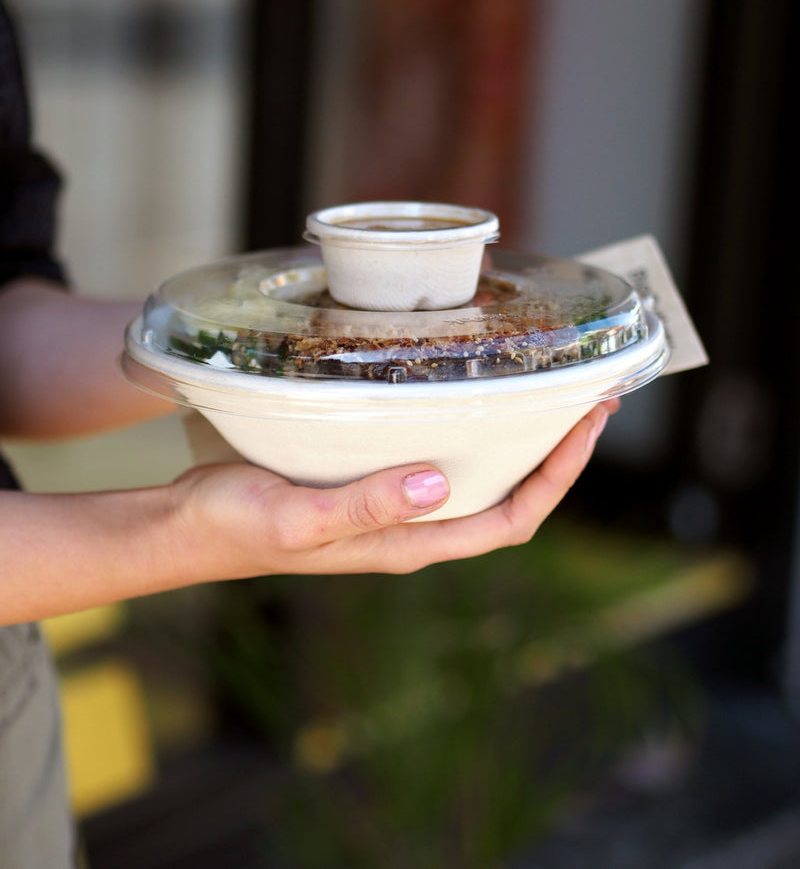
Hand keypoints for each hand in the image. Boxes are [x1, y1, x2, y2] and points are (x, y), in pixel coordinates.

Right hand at [173, 400, 618, 580]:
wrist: (187, 527)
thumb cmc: (235, 526)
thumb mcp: (299, 518)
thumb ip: (366, 505)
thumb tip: (440, 482)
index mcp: (408, 543)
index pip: (510, 520)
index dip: (557, 477)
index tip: (587, 424)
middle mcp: (413, 528)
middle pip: (509, 497)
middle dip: (556, 453)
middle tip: (588, 395)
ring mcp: (394, 508)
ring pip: (480, 478)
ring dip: (521, 440)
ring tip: (549, 391)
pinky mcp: (371, 483)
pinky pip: (442, 459)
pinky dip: (473, 430)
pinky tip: (471, 397)